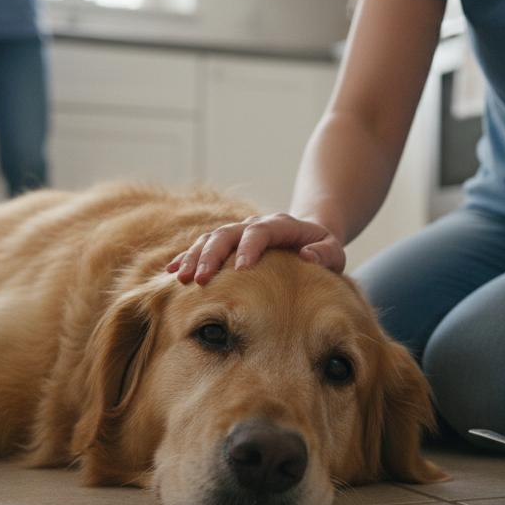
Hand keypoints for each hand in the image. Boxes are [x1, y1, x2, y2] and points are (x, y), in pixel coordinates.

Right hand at [166, 213, 345, 285]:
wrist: (308, 235)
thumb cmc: (322, 248)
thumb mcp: (333, 250)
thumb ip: (325, 253)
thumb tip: (307, 255)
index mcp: (280, 225)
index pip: (261, 231)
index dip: (250, 247)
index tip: (241, 269)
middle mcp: (254, 225)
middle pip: (227, 234)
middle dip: (211, 256)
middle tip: (199, 279)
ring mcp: (238, 233)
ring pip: (210, 239)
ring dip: (194, 257)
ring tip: (180, 278)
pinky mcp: (227, 244)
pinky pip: (203, 248)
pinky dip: (186, 258)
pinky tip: (170, 273)